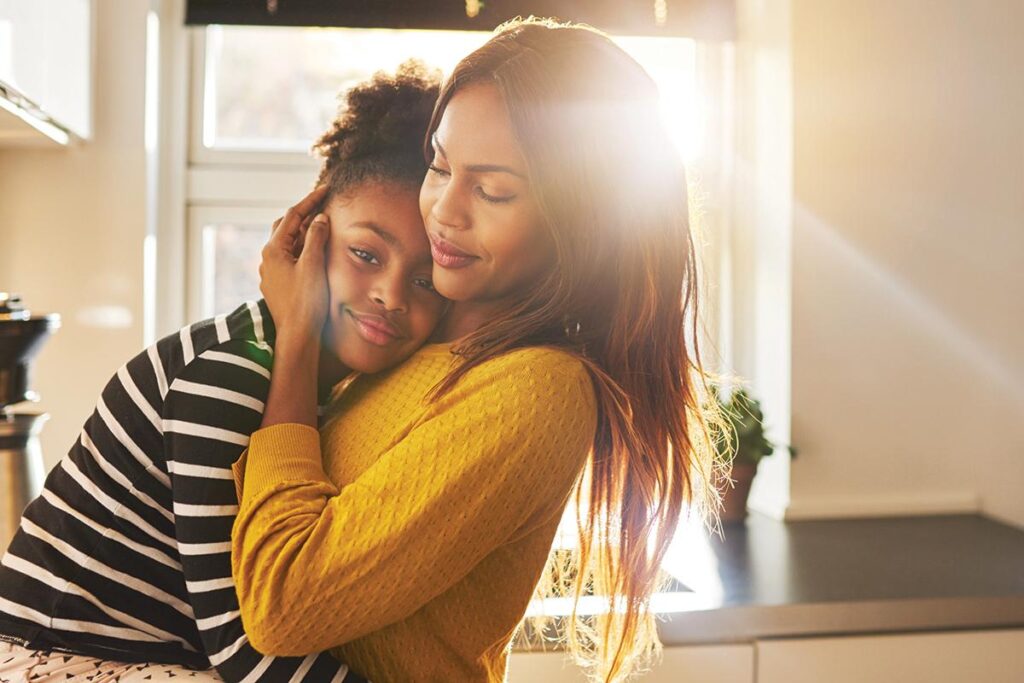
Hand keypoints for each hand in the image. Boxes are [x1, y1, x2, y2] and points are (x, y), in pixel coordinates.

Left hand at [259, 185, 330, 345]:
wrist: (297, 335)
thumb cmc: (306, 301)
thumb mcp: (314, 265)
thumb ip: (316, 238)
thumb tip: (319, 218)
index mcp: (273, 250)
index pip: (292, 216)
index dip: (310, 201)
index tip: (324, 190)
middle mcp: (267, 259)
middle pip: (286, 227)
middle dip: (304, 215)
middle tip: (322, 206)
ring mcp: (271, 273)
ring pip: (288, 243)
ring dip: (304, 233)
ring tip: (322, 226)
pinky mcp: (278, 284)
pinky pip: (290, 258)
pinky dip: (303, 249)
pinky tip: (316, 252)